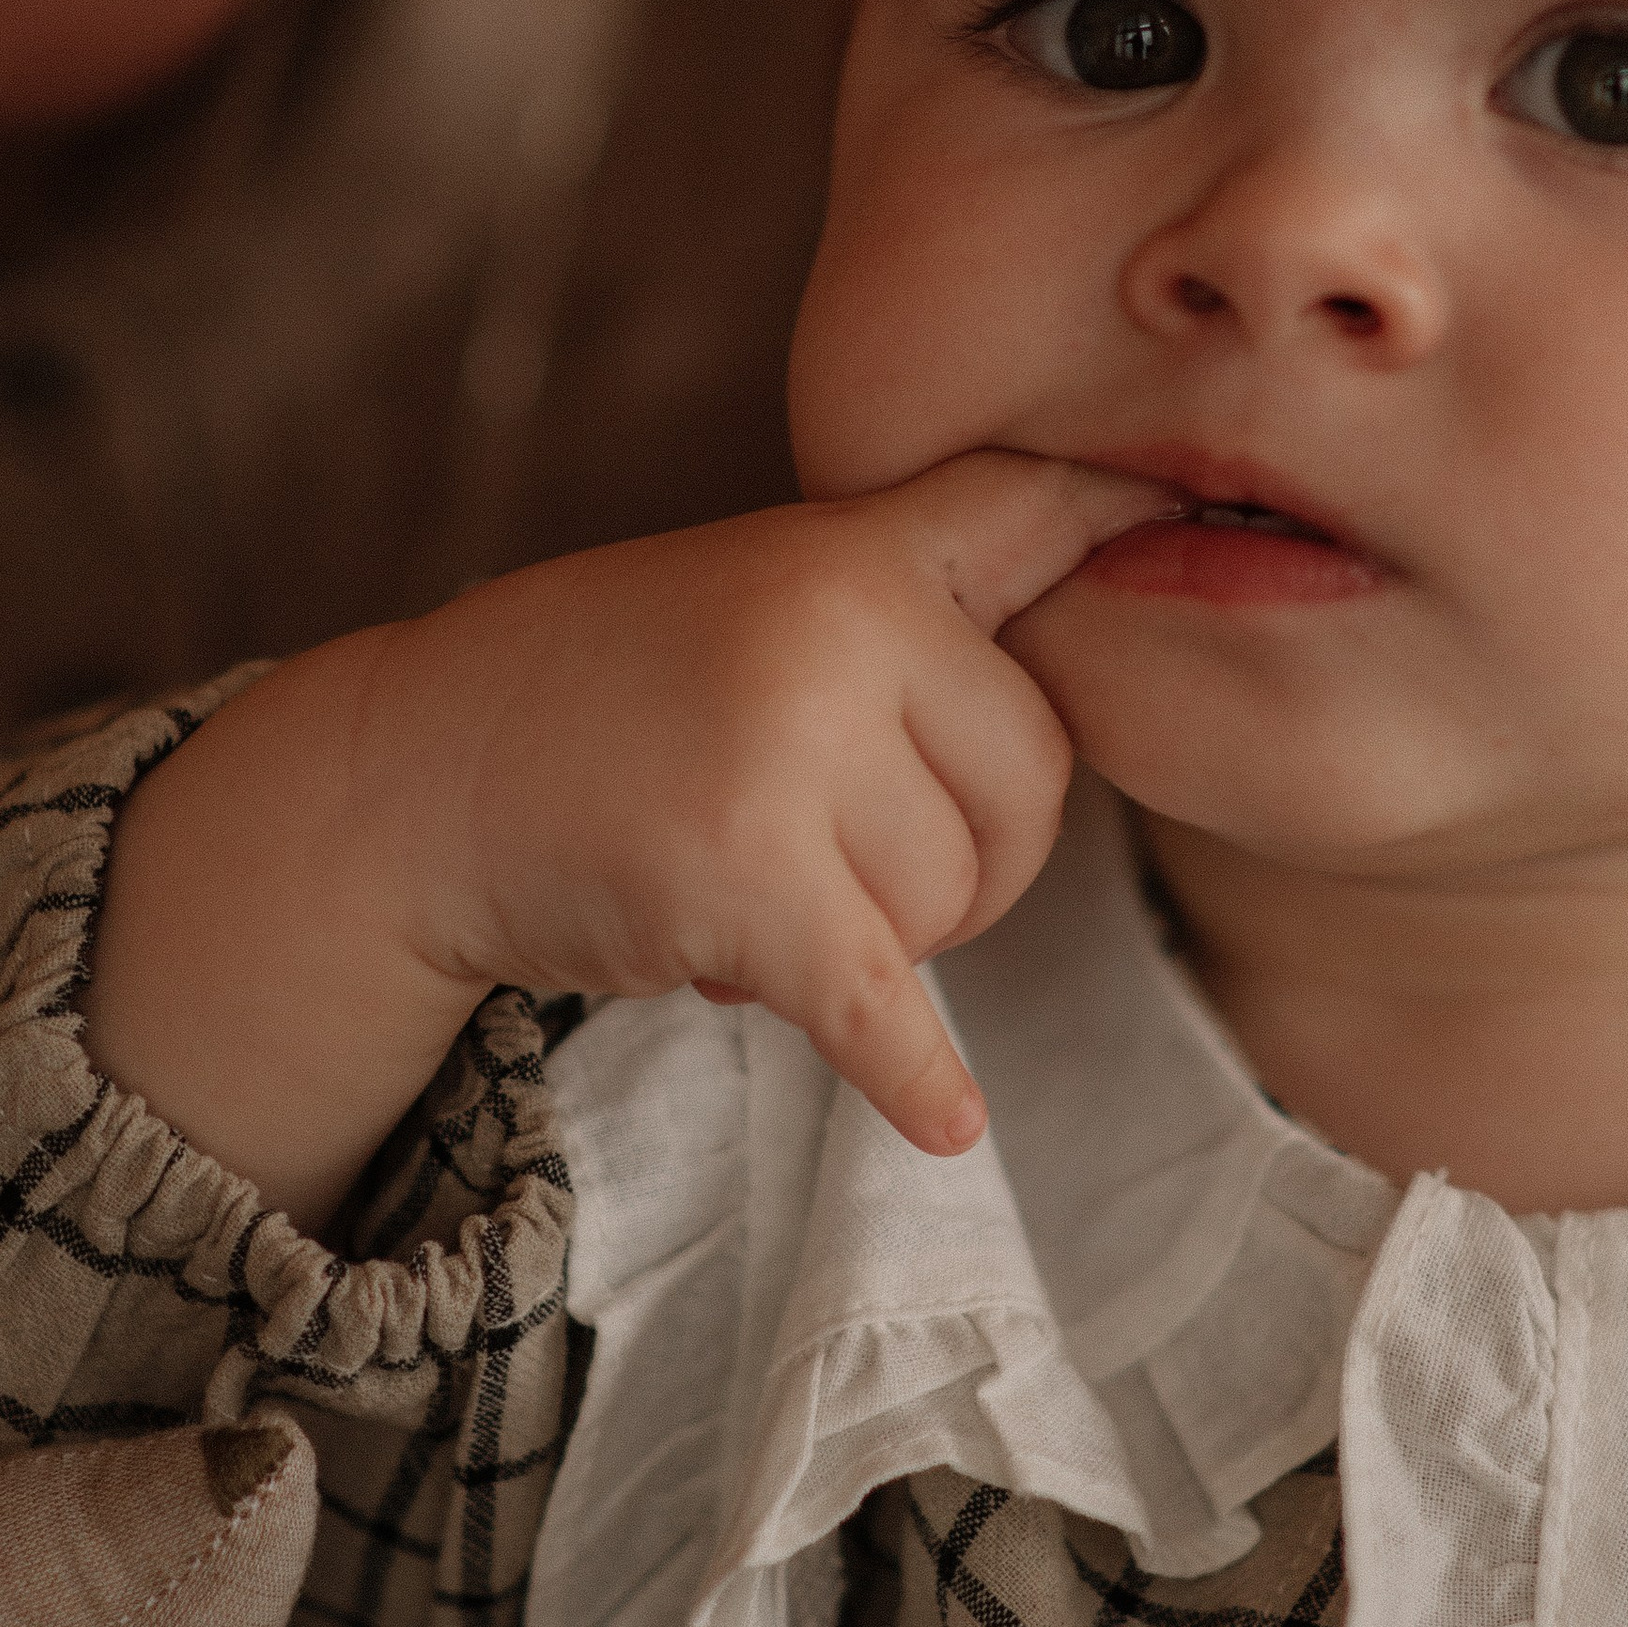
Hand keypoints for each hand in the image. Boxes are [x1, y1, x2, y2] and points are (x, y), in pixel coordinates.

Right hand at [85, 454, 1171, 1222]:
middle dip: (958, 855)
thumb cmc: (605, 695)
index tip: (1211, 505)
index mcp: (852, 547)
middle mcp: (833, 622)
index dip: (1124, 510)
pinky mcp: (743, 879)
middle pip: (1031, 786)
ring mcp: (787, 744)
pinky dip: (911, 1073)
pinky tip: (947, 1121)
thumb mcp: (754, 598)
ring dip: (873, 934)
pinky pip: (877, 999)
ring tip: (741, 879)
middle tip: (821, 846)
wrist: (416, 773)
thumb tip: (1106, 568)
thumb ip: (903, 612)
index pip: (1030, 508)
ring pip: (952, 901)